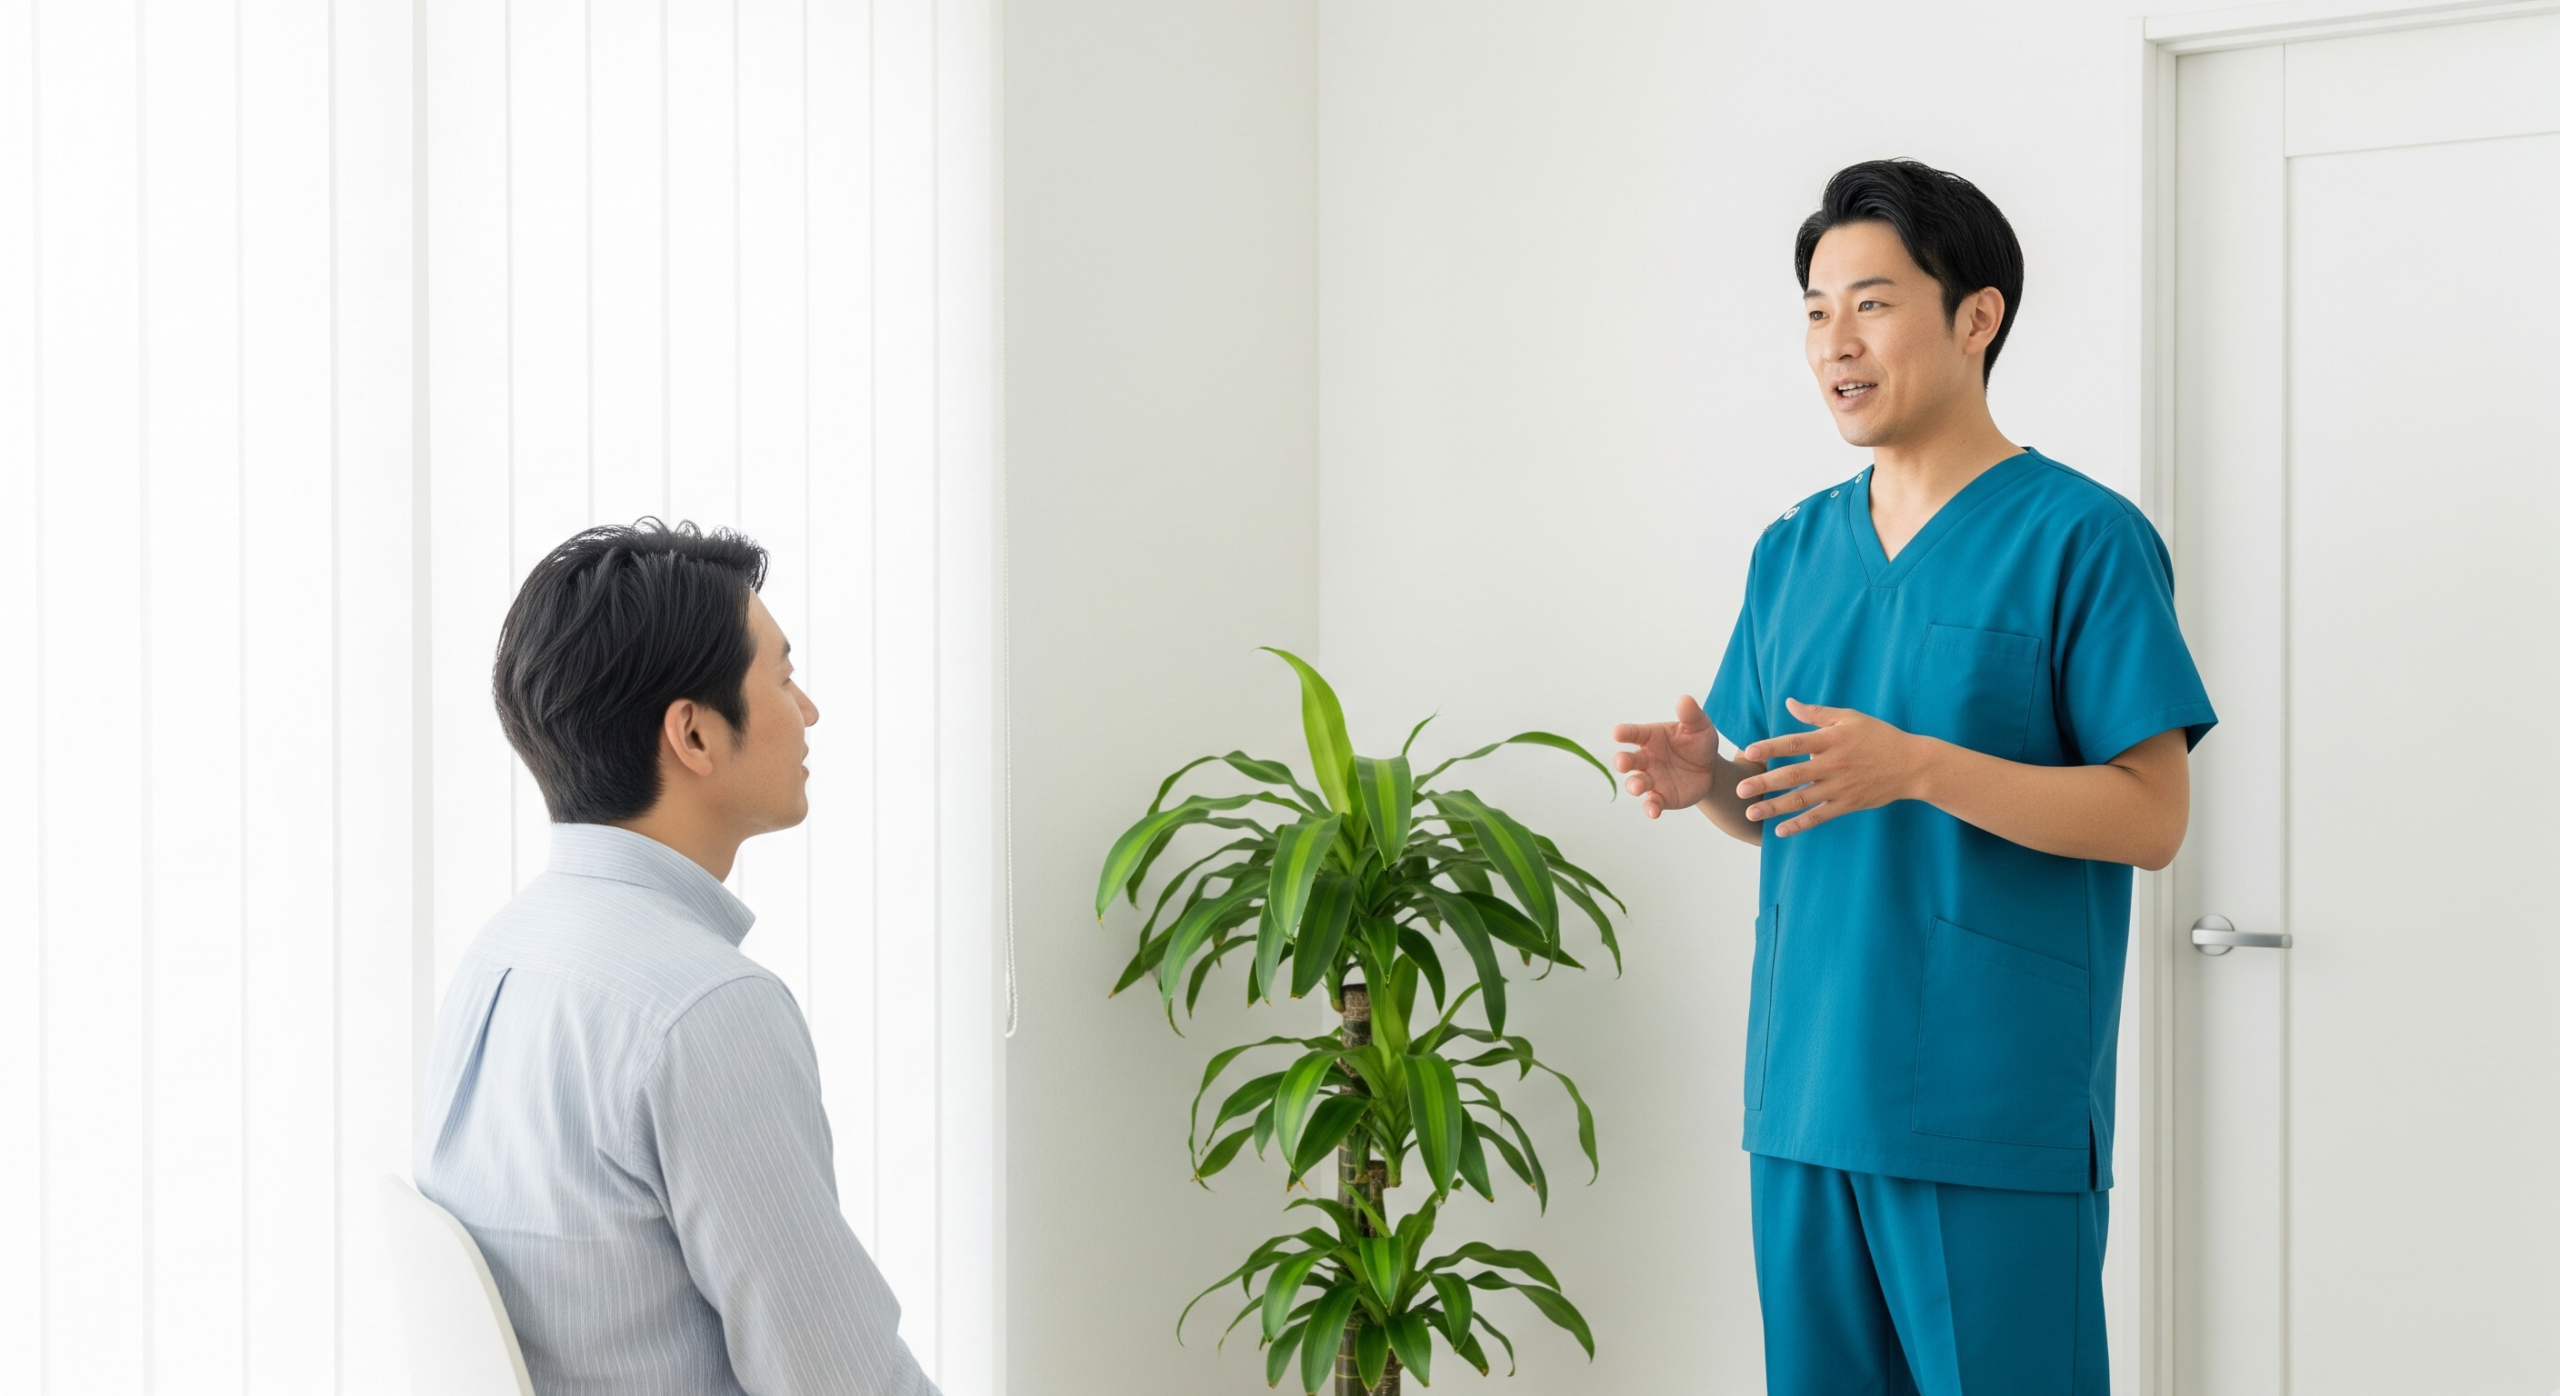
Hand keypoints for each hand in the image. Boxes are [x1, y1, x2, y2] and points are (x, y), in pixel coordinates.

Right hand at [1611, 695, 1720, 819]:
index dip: (1624, 733)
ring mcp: (1651, 779)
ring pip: (1636, 783)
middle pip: (1628, 759)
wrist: (1709, 769)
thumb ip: (1691, 715)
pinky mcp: (1660, 796)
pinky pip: (1652, 802)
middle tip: (1622, 763)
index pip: (1633, 733)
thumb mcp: (1699, 727)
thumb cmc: (1698, 742)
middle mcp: (1645, 758)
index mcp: (1650, 737)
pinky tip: (1653, 811)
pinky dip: (1650, 807)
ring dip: (1634, 785)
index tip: (1617, 733)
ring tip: (1637, 787)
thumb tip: (1685, 699)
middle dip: (1622, 761)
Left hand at [1736, 698, 1931, 836]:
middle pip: (1794, 775)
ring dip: (1775, 807)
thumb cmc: (1879, 737)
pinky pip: (1820, 816)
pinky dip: (1800, 825)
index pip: (1796, 743)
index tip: (1748, 752)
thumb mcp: (1851, 718)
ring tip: (1751, 812)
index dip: (1771, 747)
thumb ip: (1817, 713)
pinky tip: (1780, 830)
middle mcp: (1833, 765)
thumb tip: (1788, 703)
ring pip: (1803, 799)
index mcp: (1832, 740)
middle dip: (1765, 783)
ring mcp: (1840, 787)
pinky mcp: (1848, 804)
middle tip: (1740, 790)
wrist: (1912, 765)